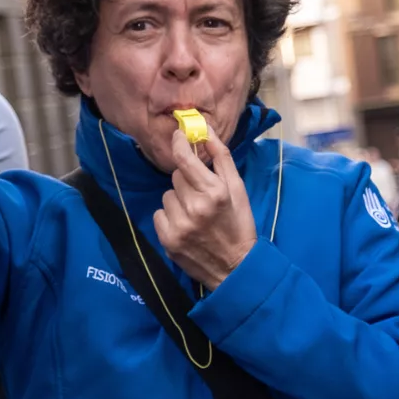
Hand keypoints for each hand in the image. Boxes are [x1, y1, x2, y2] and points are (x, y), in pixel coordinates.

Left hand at [154, 136, 256, 289]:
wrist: (235, 267)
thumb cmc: (239, 224)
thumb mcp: (238, 189)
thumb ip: (221, 157)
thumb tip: (204, 130)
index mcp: (214, 192)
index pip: (184, 158)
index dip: (178, 143)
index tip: (178, 136)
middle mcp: (195, 207)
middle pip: (176, 177)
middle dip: (187, 181)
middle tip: (201, 195)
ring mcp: (179, 225)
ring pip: (167, 195)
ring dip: (179, 201)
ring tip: (195, 215)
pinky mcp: (168, 240)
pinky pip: (160, 214)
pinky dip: (170, 217)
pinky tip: (186, 226)